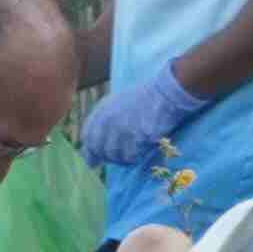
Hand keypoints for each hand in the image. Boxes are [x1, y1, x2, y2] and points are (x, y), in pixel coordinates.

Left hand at [80, 61, 200, 173]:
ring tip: (133, 153)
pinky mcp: (137, 136)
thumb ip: (103, 123)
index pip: (87, 137)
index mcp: (102, 110)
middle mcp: (108, 120)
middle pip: (100, 150)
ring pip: (115, 156)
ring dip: (123, 159)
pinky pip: (131, 156)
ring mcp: (123, 128)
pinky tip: (142, 151)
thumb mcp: (117, 103)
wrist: (165, 91)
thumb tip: (92, 151)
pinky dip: (136, 157)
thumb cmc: (144, 98)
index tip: (97, 160)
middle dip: (108, 157)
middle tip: (120, 157)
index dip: (91, 151)